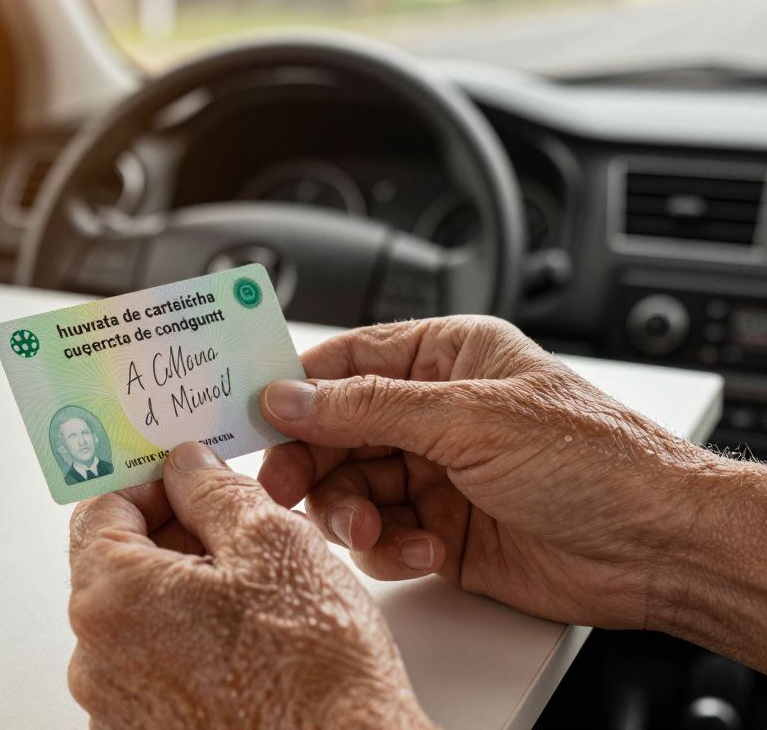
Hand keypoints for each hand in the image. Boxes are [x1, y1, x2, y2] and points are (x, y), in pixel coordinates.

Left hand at [67, 442, 432, 728]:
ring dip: (181, 596)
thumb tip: (188, 467)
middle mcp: (95, 659)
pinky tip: (243, 650)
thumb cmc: (313, 668)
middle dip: (172, 540)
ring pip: (137, 621)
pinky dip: (187, 649)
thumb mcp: (272, 542)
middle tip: (236, 537)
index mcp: (111, 598)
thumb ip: (214, 491)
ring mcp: (116, 708)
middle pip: (116, 567)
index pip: (99, 510)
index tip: (189, 481)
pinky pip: (151, 673)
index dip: (149, 485)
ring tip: (252, 600)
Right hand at [257, 315, 730, 630]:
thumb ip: (369, 407)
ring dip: (352, 512)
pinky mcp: (440, 530)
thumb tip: (289, 395)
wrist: (656, 548)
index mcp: (446, 358)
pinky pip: (382, 536)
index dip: (295, 388)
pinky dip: (390, 548)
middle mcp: (435, 413)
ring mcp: (436, 473)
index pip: (346, 361)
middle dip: (313, 463)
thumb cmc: (595, 459)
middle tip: (287, 489)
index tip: (253, 416)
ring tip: (374, 531)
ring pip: (350, 488)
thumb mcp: (470, 418)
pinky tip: (426, 550)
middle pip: (335, 431)